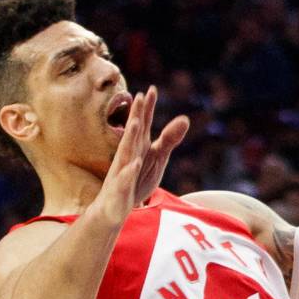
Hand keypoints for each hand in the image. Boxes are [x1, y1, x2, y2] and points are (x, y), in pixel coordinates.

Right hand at [91, 87, 189, 227]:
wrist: (113, 209)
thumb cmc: (135, 180)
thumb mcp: (156, 158)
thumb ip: (169, 139)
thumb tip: (185, 118)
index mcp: (138, 146)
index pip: (142, 125)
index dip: (147, 108)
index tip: (152, 89)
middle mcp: (128, 155)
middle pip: (133, 133)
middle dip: (137, 116)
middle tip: (140, 97)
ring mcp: (122, 171)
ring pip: (126, 152)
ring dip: (130, 137)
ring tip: (135, 123)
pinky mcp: (120, 189)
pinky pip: (124, 179)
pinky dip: (129, 171)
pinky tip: (135, 163)